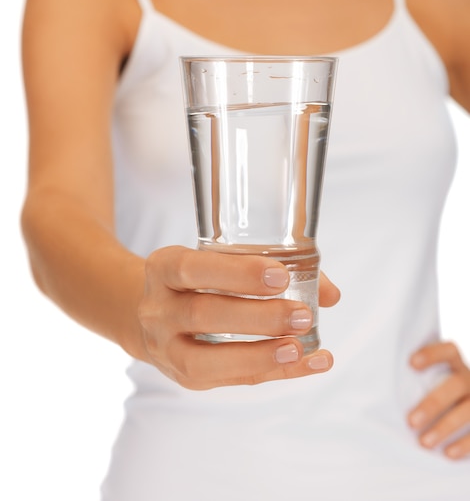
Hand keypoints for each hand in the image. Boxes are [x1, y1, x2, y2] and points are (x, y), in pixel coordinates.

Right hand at [138, 245, 339, 389]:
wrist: (150, 315)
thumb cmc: (198, 281)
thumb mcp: (217, 260)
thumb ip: (269, 268)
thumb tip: (330, 294)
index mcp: (164, 267)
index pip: (192, 269)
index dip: (237, 273)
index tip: (281, 276)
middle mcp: (157, 308)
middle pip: (202, 314)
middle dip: (257, 317)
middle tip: (301, 315)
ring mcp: (165, 347)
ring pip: (204, 359)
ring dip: (258, 355)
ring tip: (299, 347)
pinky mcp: (184, 377)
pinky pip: (228, 380)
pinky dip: (273, 373)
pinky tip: (308, 364)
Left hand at [408, 341, 469, 459]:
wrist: (459, 405)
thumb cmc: (433, 388)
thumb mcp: (428, 377)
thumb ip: (409, 377)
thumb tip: (367, 381)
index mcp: (454, 362)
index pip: (448, 350)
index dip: (432, 355)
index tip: (412, 363)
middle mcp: (469, 378)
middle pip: (456, 384)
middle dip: (433, 403)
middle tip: (411, 422)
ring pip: (468, 411)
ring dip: (445, 428)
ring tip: (424, 443)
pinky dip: (465, 444)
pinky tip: (448, 453)